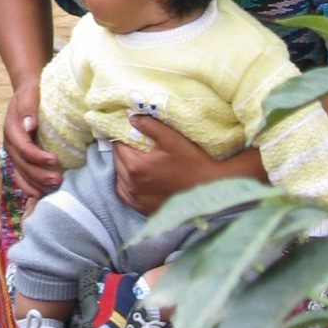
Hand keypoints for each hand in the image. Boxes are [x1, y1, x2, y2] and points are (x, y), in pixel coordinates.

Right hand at [2, 75, 60, 198]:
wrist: (27, 94)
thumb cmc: (32, 93)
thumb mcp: (30, 95)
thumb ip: (28, 109)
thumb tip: (29, 125)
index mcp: (11, 128)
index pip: (23, 147)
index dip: (37, 156)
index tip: (55, 160)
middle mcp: (10, 143)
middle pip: (22, 164)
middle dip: (40, 175)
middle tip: (58, 179)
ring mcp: (14, 153)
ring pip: (21, 173)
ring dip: (36, 183)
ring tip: (53, 188)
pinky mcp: (19, 158)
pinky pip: (20, 176)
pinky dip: (29, 186)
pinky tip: (40, 194)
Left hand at [113, 116, 230, 214]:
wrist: (210, 189)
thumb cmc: (192, 162)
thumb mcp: (172, 139)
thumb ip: (150, 126)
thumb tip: (132, 118)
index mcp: (137, 167)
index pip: (118, 147)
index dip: (123, 137)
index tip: (131, 133)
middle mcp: (132, 186)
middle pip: (117, 162)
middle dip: (123, 151)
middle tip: (134, 144)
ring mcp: (137, 200)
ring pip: (119, 179)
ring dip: (123, 168)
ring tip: (136, 160)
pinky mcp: (143, 209)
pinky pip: (126, 194)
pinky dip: (127, 185)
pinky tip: (136, 178)